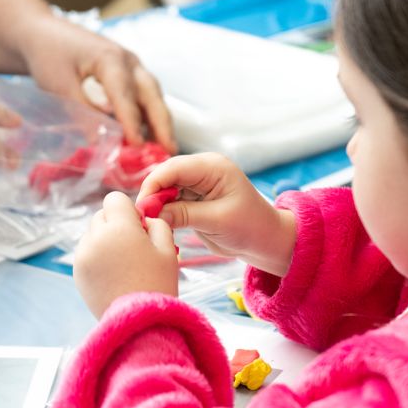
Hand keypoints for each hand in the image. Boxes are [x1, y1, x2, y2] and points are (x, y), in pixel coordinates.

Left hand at [17, 15, 175, 150]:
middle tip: (170, 150)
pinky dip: (148, 115)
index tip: (138, 145)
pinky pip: (143, 95)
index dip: (132, 122)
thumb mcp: (60, 86)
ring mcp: (130, 66)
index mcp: (110, 59)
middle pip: (152, 94)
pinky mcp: (127, 73)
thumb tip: (99, 143)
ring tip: (165, 149)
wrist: (43, 32)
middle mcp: (128, 61)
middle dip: (162, 123)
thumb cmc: (49, 55)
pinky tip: (149, 136)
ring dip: (159, 121)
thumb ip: (82, 113)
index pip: (125, 95)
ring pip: (152, 95)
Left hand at [74, 191, 178, 317]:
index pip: (114, 199)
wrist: (140, 321)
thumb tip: (143, 217)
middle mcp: (95, 238)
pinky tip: (114, 275)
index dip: (128, 211)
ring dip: (105, 241)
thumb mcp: (167, 248)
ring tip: (124, 264)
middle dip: (116, 225)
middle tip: (134, 248)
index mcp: (118, 227)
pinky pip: (86, 253)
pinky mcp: (77, 272)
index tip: (140, 229)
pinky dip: (97, 257)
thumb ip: (156, 223)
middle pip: (101, 215)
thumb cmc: (158, 283)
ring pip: (92, 234)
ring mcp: (83, 256)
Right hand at [136, 153, 296, 276]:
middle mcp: (202, 170)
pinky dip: (163, 211)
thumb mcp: (216, 221)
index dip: (153, 186)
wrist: (265, 240)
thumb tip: (151, 213)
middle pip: (165, 176)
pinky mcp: (193, 197)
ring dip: (156, 205)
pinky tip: (159, 224)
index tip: (142, 208)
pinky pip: (170, 200)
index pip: (173, 169)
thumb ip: (183, 214)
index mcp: (213, 167)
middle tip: (142, 218)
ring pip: (164, 188)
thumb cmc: (250, 227)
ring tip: (149, 224)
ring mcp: (197, 183)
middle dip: (152, 196)